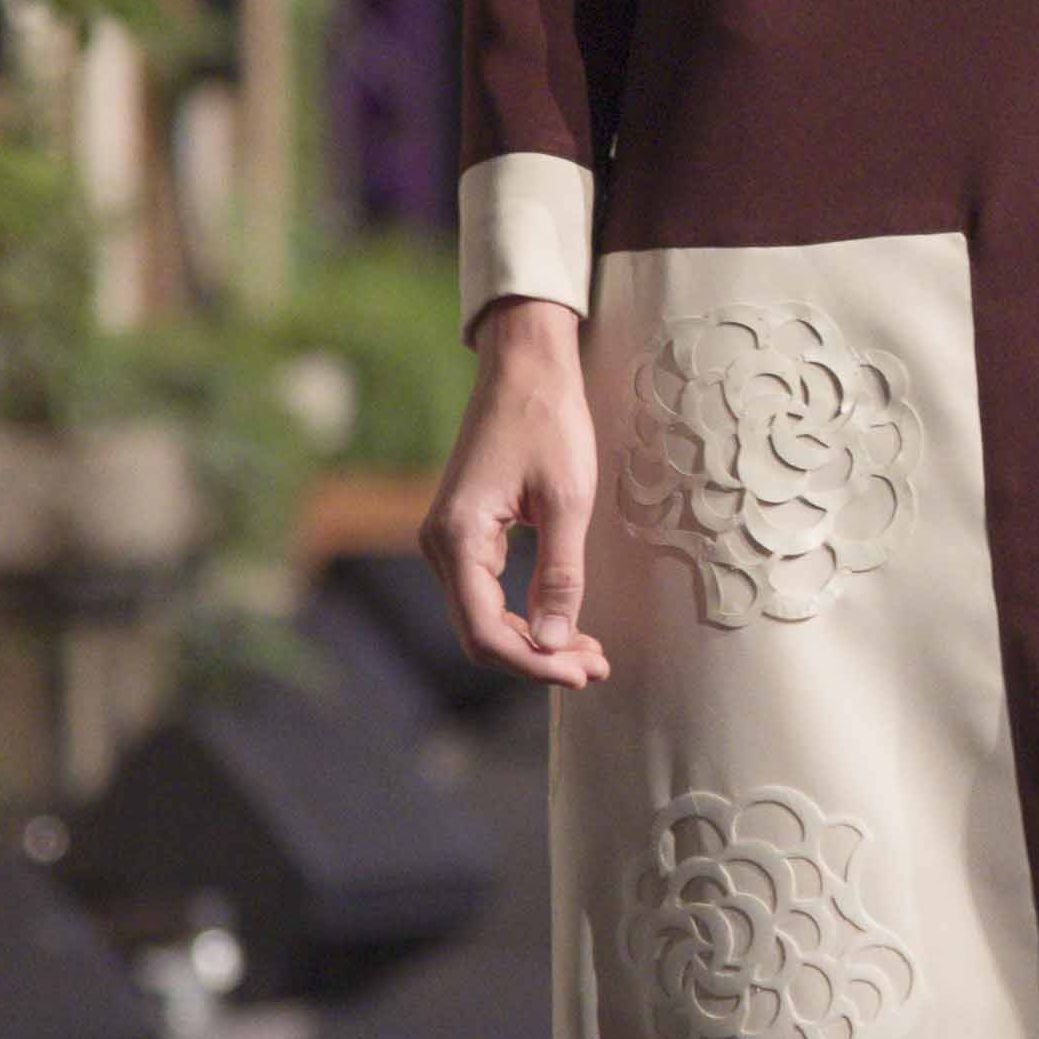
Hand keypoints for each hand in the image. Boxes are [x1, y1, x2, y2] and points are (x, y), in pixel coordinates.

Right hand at [424, 296, 608, 690]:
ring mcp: (450, 540)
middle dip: (539, 658)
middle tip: (597, 669)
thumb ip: (560, 576)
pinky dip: (526, 615)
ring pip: (485, 617)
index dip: (534, 663)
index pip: (485, 631)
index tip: (583, 672)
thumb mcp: (568, 500)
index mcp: (458, 537)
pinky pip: (488, 592)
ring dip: (535, 641)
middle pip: (481, 632)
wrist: (526, 366)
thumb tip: (553, 642)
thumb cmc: (548, 421)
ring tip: (591, 656)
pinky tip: (566, 625)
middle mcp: (441, 544)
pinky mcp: (466, 533)